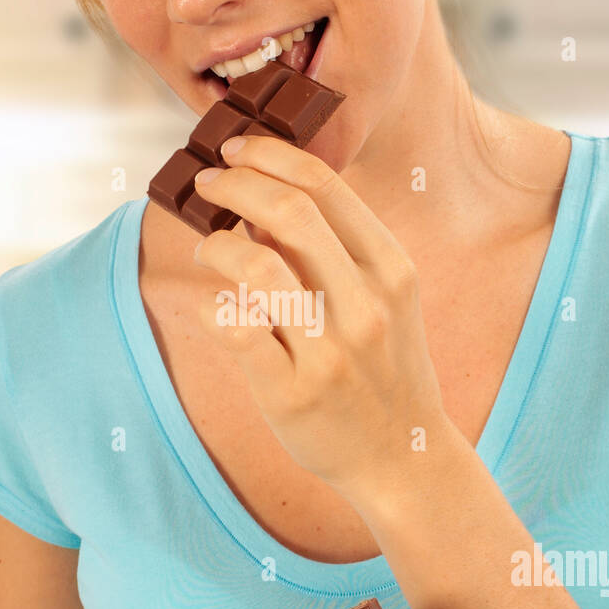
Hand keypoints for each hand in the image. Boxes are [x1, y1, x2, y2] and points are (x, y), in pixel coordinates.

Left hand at [190, 134, 448, 517]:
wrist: (403, 458)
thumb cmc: (383, 369)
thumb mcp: (385, 299)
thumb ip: (336, 249)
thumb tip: (262, 201)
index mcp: (391, 268)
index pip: (323, 184)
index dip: (269, 155)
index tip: (236, 150)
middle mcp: (366, 304)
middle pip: (287, 212)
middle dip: (233, 184)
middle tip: (205, 184)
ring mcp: (329, 351)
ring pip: (255, 265)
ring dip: (216, 245)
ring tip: (207, 248)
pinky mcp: (292, 393)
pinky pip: (233, 329)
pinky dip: (211, 308)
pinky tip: (216, 309)